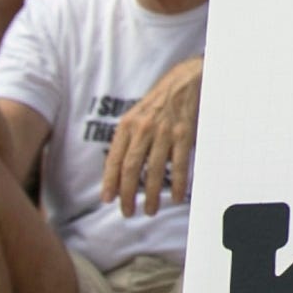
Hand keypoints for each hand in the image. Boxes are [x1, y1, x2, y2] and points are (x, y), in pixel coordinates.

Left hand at [102, 56, 202, 215]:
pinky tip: (176, 197)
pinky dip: (178, 184)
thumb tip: (119, 170)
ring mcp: (164, 132)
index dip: (110, 181)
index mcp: (127, 125)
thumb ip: (127, 140)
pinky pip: (179, 165)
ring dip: (151, 194)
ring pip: (154, 171)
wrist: (185, 80)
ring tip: (150, 210)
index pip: (115, 158)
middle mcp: (143, 129)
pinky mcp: (183, 134)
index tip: (107, 199)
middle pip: (131, 168)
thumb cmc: (158, 101)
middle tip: (127, 211)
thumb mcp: (136, 115)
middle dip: (127, 194)